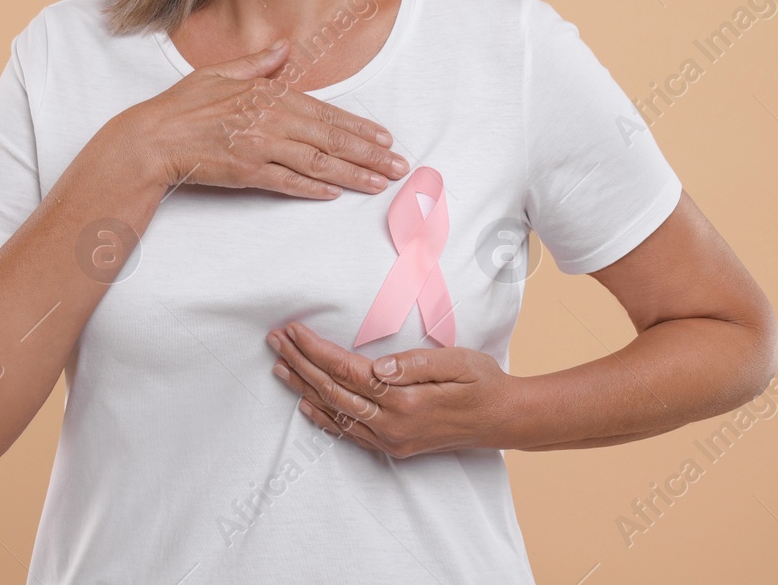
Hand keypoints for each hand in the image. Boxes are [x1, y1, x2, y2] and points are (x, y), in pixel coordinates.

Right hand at [121, 39, 408, 199]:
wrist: (152, 137)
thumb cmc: (183, 105)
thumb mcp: (220, 72)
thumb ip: (257, 63)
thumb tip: (283, 47)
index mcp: (268, 94)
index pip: (324, 111)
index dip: (359, 126)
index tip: (385, 138)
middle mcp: (269, 120)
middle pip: (329, 139)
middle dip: (369, 154)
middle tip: (399, 167)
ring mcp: (259, 147)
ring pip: (316, 162)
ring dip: (352, 174)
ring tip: (380, 183)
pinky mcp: (246, 172)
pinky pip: (286, 181)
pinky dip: (312, 188)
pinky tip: (334, 194)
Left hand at [264, 321, 519, 457]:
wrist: (503, 420)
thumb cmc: (482, 382)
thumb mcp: (458, 361)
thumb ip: (416, 363)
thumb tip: (379, 367)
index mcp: (406, 399)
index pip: (348, 371)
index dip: (316, 351)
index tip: (294, 331)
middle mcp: (393, 424)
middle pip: (333, 391)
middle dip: (300, 364)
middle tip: (275, 341)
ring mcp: (392, 439)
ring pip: (336, 413)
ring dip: (304, 388)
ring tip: (279, 366)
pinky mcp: (394, 446)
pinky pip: (350, 433)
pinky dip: (324, 418)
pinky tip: (306, 405)